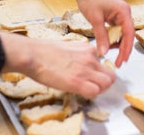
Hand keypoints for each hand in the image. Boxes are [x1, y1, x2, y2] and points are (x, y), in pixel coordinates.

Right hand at [0, 33, 116, 98]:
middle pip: (110, 75)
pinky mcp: (78, 82)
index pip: (104, 65)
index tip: (92, 78)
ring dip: (99, 89)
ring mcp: (85, 69)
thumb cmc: (44, 51)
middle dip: (104, 83)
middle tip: (93, 87)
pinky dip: (91, 95)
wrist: (33, 54)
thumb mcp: (68, 47)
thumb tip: (82, 64)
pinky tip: (80, 92)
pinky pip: (95, 92)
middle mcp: (90, 58)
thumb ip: (80, 55)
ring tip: (87, 90)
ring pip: (106, 84)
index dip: (100, 74)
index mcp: (88, 49)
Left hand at [73, 0, 133, 67]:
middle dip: (123, 49)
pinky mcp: (114, 16)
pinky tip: (106, 44)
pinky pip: (116, 30)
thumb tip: (104, 53)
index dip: (127, 48)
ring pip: (122, 34)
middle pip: (128, 35)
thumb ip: (101, 36)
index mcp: (124, 11)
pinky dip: (112, 38)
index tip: (123, 60)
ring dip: (117, 44)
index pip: (129, 33)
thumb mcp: (95, 19)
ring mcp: (119, 14)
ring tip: (108, 52)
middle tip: (118, 63)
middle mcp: (124, 13)